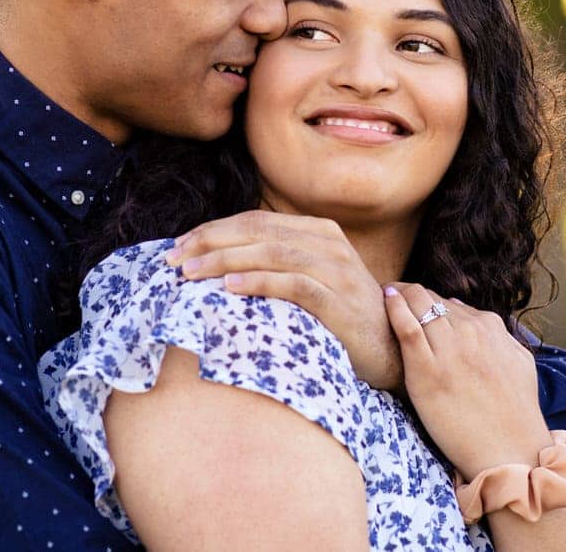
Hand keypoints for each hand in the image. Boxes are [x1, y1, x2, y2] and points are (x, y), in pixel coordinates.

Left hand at [166, 210, 402, 389]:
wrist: (391, 346)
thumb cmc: (339, 315)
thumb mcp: (310, 279)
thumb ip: (276, 263)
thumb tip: (215, 261)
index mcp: (319, 231)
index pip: (256, 221)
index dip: (214, 230)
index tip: (178, 246)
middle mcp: (329, 243)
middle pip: (259, 232)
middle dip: (210, 243)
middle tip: (173, 259)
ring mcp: (337, 270)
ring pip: (272, 253)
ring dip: (225, 260)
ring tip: (191, 273)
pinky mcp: (339, 301)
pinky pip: (294, 284)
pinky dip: (259, 282)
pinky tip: (229, 287)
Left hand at [384, 283, 551, 480]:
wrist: (510, 449)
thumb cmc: (516, 413)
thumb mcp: (519, 362)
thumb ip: (499, 336)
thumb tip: (470, 315)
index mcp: (490, 328)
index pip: (451, 303)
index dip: (431, 302)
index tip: (416, 304)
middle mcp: (470, 331)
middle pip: (431, 297)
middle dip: (411, 292)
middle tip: (393, 294)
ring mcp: (448, 349)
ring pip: (418, 303)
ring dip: (400, 295)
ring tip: (386, 295)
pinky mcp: (427, 370)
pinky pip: (407, 326)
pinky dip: (395, 307)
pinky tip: (386, 298)